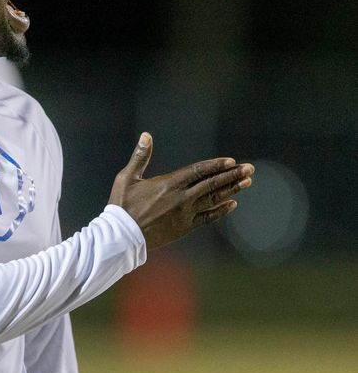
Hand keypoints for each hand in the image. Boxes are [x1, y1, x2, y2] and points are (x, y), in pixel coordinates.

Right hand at [109, 133, 253, 249]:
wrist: (122, 236)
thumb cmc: (122, 206)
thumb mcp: (127, 178)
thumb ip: (140, 157)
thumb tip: (146, 135)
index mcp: (169, 184)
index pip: (199, 171)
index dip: (217, 165)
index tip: (232, 161)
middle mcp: (181, 198)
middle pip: (212, 184)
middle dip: (232, 176)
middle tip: (250, 169)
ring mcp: (185, 214)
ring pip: (213, 199)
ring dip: (231, 190)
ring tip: (247, 183)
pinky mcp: (184, 227)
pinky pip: (207, 218)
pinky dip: (220, 211)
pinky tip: (232, 204)